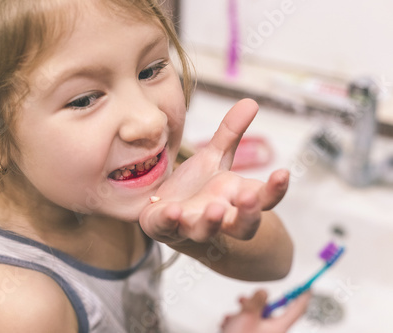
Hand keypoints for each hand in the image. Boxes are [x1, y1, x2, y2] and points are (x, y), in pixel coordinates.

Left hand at [140, 99, 289, 243]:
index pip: (263, 199)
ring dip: (212, 222)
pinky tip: (172, 210)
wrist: (163, 211)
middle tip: (249, 198)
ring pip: (206, 231)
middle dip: (248, 214)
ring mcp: (191, 224)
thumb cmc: (195, 187)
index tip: (283, 172)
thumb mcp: (213, 158)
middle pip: (244, 226)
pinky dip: (170, 221)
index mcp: (234, 198)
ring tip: (215, 209)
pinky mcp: (164, 227)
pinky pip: (167, 228)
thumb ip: (230, 134)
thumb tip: (251, 101)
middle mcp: (219, 216)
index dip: (275, 190)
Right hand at [221, 290, 310, 332]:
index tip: (307, 289)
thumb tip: (264, 292)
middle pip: (270, 311)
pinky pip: (247, 325)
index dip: (302, 297)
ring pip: (256, 317)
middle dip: (255, 304)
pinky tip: (229, 325)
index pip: (296, 310)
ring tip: (232, 317)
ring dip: (242, 314)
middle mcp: (273, 332)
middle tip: (245, 300)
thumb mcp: (248, 315)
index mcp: (278, 327)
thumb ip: (257, 300)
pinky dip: (238, 322)